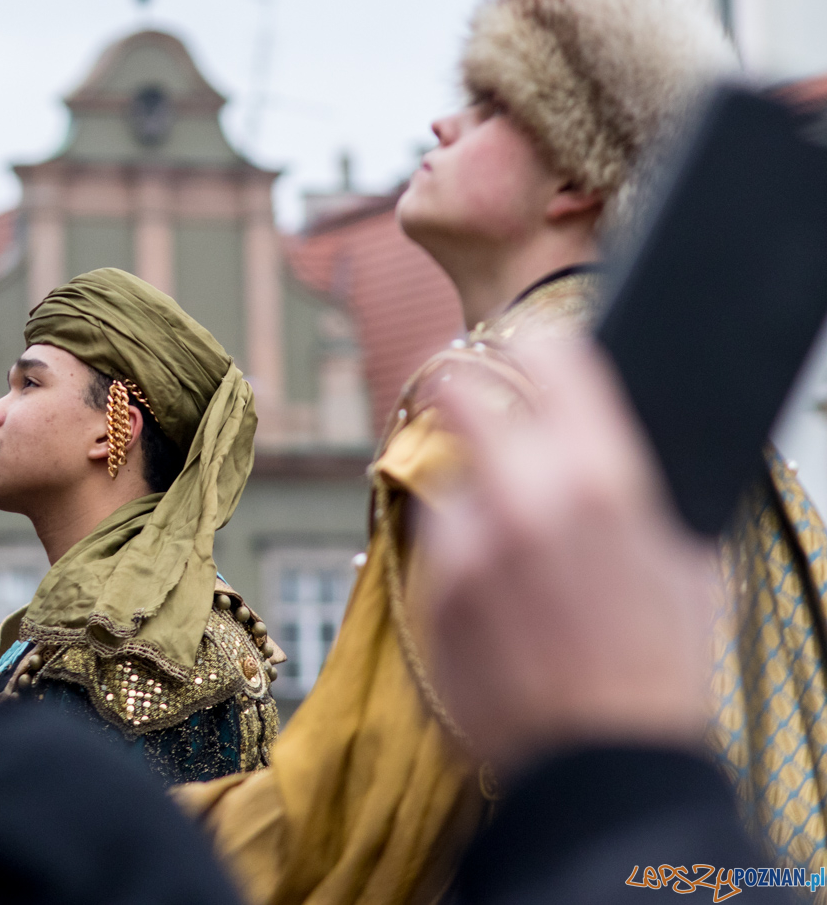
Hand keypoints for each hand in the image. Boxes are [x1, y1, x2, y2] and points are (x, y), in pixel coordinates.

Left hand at [418, 337, 718, 773]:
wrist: (605, 766)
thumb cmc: (659, 666)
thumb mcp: (681, 554)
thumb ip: (630, 480)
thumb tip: (592, 431)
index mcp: (600, 475)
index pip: (547, 354)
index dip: (535, 346)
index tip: (526, 349)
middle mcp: (522, 496)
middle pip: (457, 387)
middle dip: (464, 385)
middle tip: (469, 392)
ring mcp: (466, 545)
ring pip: (447, 475)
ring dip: (470, 488)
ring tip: (512, 540)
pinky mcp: (430, 592)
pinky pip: (438, 544)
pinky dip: (458, 551)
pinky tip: (499, 593)